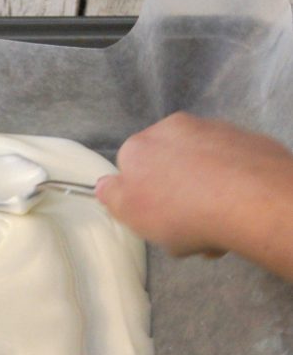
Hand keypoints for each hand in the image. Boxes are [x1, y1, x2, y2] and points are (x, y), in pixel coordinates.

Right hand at [95, 113, 292, 273]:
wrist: (250, 200)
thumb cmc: (182, 211)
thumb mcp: (131, 214)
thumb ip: (112, 197)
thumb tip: (103, 185)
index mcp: (139, 146)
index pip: (130, 168)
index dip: (141, 196)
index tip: (153, 218)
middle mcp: (173, 128)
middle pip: (167, 164)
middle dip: (175, 191)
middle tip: (185, 226)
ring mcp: (212, 130)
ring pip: (200, 165)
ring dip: (203, 190)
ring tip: (216, 226)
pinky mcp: (246, 138)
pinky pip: (231, 164)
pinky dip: (231, 184)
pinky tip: (238, 210)